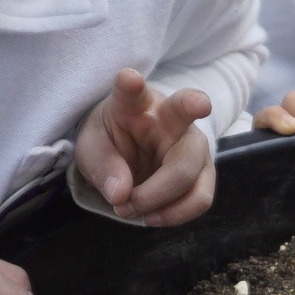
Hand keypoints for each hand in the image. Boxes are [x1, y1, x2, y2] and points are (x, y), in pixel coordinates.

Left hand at [75, 70, 217, 224]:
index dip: (130, 85)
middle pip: (184, 146)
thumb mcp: (92, 150)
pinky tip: (152, 216)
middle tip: (122, 205)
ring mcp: (193, 144)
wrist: (129, 150)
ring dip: (163, 204)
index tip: (128, 79)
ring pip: (193, 175)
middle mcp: (173, 118)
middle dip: (158, 185)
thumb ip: (102, 167)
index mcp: (136, 103)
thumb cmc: (111, 140)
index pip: (133, 92)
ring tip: (132, 211)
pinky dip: (175, 215)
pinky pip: (201, 197)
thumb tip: (121, 195)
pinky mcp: (203, 170)